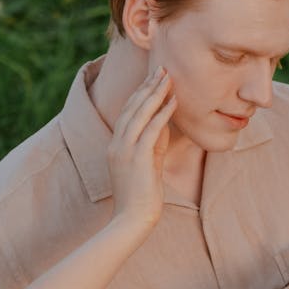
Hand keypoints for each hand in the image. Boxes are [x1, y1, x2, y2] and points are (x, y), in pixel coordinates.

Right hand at [107, 68, 176, 227]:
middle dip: (147, 86)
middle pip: (131, 107)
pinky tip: (174, 101)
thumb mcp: (148, 165)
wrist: (132, 221)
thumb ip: (154, 144)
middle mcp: (116, 144)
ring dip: (155, 93)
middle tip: (162, 68)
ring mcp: (125, 150)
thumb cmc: (141, 198)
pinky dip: (163, 113)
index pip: (127, 112)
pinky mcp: (137, 158)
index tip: (154, 78)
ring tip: (169, 77)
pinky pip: (151, 129)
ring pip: (139, 113)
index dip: (141, 93)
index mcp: (115, 146)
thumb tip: (164, 124)